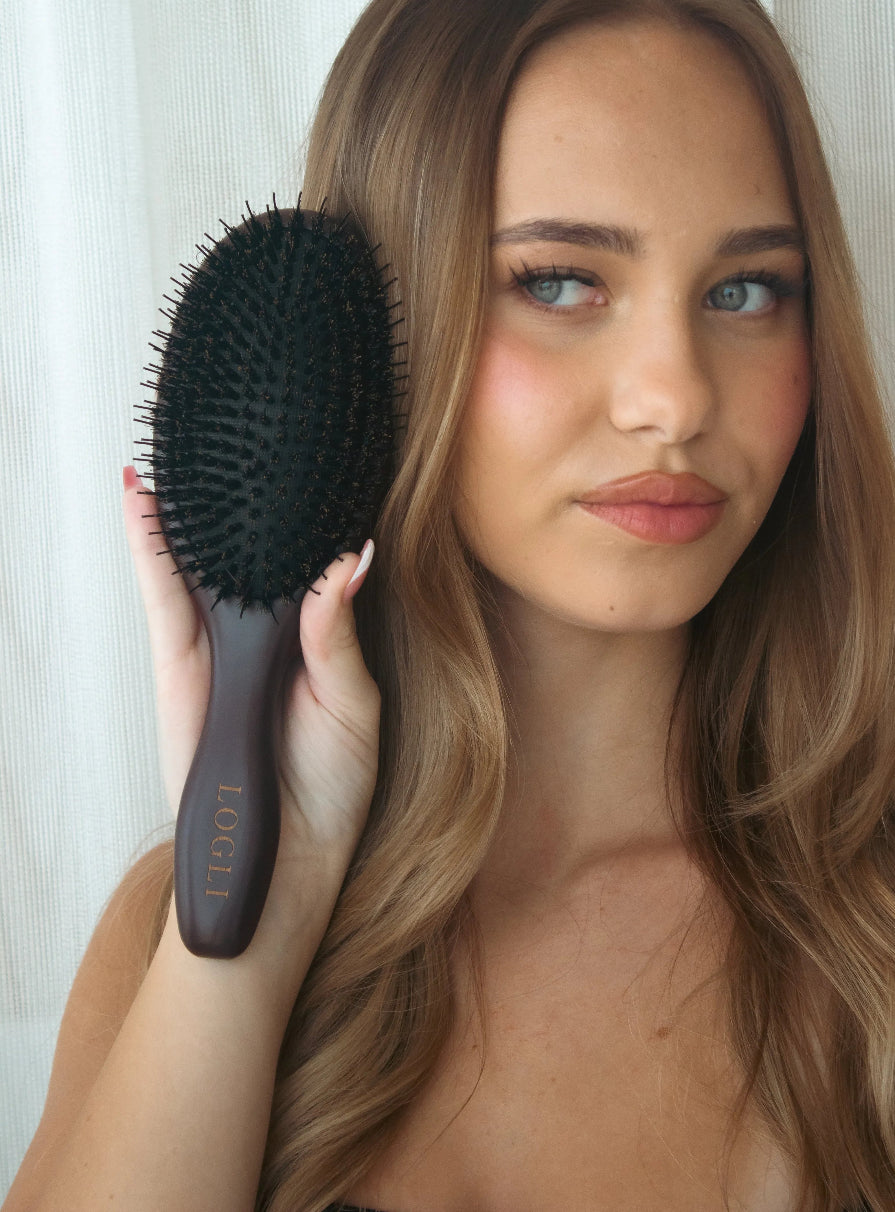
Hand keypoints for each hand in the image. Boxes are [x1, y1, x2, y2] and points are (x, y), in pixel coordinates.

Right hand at [121, 467, 379, 873]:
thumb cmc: (330, 790)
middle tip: (226, 426)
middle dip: (230, 496)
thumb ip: (337, 634)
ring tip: (175, 446)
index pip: (299, 560)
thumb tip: (349, 560)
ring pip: (193, 562)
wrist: (285, 866)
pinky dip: (150, 550)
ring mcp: (214, 649)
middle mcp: (259, 636)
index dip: (293, 512)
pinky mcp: (179, 669)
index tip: (296, 454)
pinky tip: (143, 505)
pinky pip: (161, 599)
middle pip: (240, 550)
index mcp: (310, 638)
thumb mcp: (353, 704)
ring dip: (183, 508)